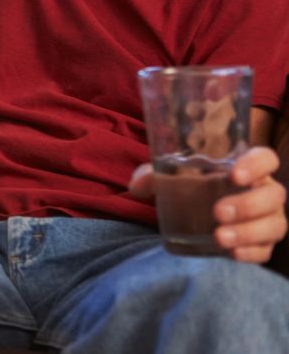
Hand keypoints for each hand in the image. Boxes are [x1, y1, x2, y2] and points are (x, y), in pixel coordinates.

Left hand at [130, 147, 287, 262]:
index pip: (266, 159)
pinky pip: (266, 250)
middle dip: (248, 204)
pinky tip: (232, 254)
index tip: (234, 175)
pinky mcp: (263, 244)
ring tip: (219, 237)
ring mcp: (268, 219)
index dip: (257, 164)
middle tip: (217, 212)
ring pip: (275, 225)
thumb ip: (152, 176)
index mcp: (247, 169)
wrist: (197, 218)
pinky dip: (251, 253)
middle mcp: (264, 192)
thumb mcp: (170, 178)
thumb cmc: (190, 190)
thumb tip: (136, 185)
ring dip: (248, 232)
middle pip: (274, 195)